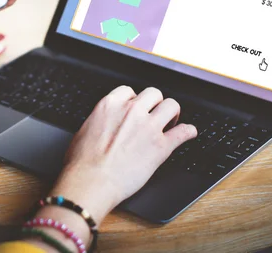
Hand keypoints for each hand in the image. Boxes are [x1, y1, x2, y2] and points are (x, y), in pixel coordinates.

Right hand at [50, 86, 196, 223]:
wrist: (92, 181)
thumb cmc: (82, 162)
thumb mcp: (85, 130)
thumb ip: (100, 121)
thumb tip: (103, 125)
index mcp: (110, 105)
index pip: (129, 91)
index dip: (134, 100)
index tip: (136, 108)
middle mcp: (132, 111)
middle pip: (154, 94)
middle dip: (155, 103)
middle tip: (154, 114)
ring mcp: (148, 127)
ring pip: (171, 106)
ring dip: (172, 113)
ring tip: (171, 122)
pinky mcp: (161, 146)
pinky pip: (183, 132)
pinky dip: (188, 132)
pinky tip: (189, 133)